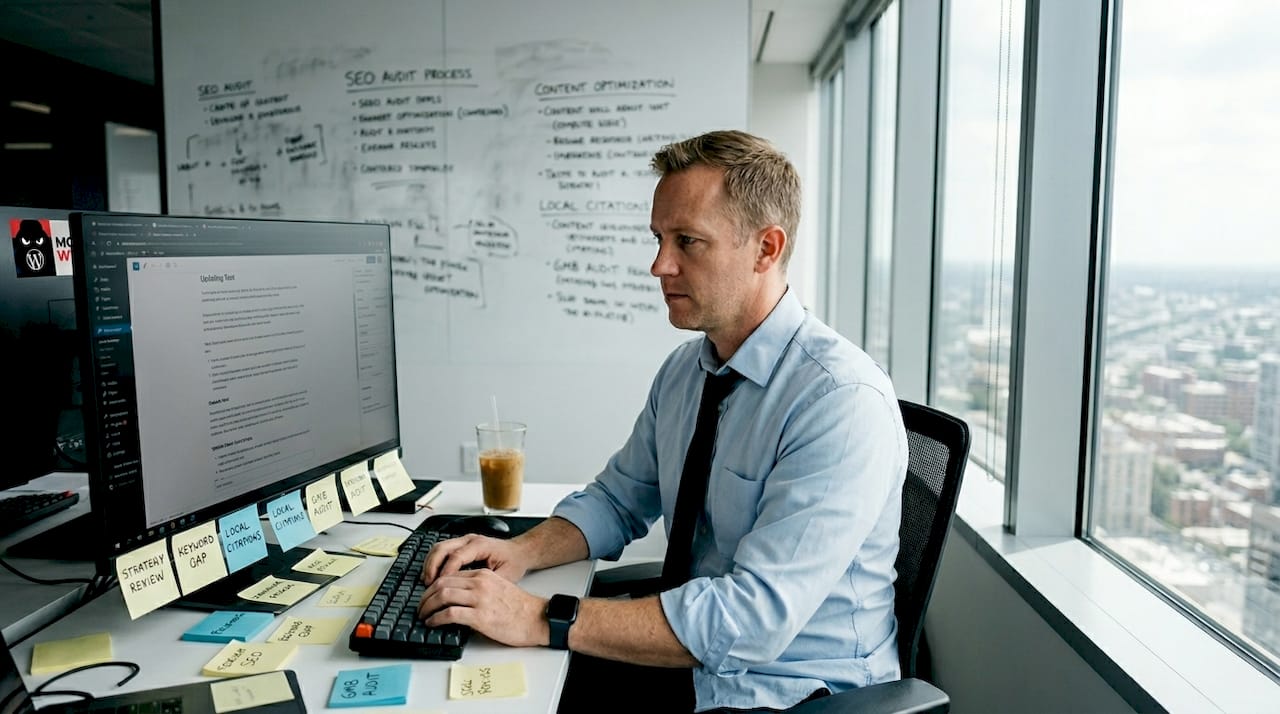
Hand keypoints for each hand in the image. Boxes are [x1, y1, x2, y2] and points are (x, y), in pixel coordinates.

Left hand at [416, 568, 549, 647]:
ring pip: (442, 595)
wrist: (538, 618)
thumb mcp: (498, 589)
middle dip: (425, 596)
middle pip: (442, 583)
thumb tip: (459, 600)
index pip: (449, 575)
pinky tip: (433, 623)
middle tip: (420, 607)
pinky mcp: (481, 616)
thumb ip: (479, 589)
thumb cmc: (521, 608)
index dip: (433, 586)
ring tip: (423, 616)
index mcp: (483, 575)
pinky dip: (436, 618)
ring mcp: (480, 599)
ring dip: (427, 607)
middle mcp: (480, 583)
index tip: (427, 596)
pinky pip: (450, 613)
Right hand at [421, 534, 529, 584]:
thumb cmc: (514, 563)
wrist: (520, 552)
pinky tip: (432, 576)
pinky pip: (441, 550)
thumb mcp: (504, 576)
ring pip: (438, 547)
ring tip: (426, 582)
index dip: (445, 573)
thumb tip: (471, 600)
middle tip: (428, 585)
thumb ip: (486, 585)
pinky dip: (433, 562)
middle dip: (432, 567)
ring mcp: (464, 540)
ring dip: (430, 564)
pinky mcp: (461, 545)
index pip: (456, 557)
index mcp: (480, 545)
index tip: (439, 588)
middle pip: (442, 548)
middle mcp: (470, 540)